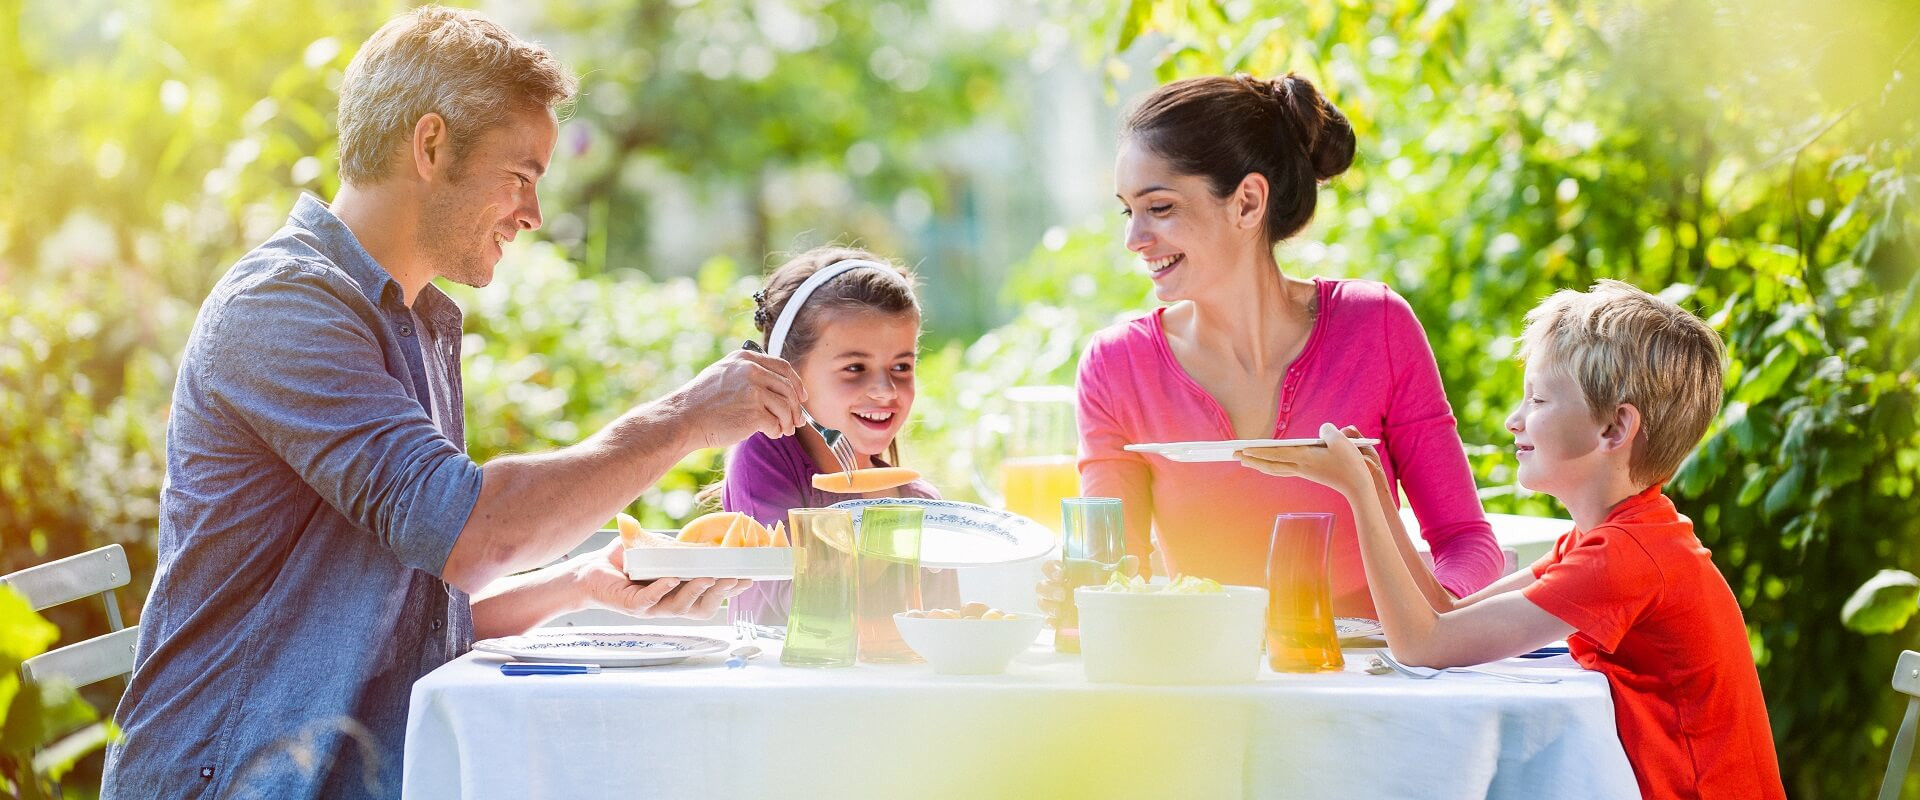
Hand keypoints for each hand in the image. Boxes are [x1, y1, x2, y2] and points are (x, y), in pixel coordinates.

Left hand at [572, 539, 750, 619]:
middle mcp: (668, 606)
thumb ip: (680, 551)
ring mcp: (650, 608)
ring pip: (680, 607)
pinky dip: (662, 590)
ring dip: (696, 592)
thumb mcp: (660, 552)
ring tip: (710, 577)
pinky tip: (673, 578)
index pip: (710, 598)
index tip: (749, 578)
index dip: (730, 591)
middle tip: (736, 578)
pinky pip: (649, 601)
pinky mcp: (630, 606)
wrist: (591, 570)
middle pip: (701, 608)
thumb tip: (708, 542)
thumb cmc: (627, 561)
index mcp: (679, 595)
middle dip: (721, 594)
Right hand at [675, 349, 806, 447]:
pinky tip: (771, 434)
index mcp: (746, 359)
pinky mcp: (755, 412)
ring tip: (784, 431)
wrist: (684, 418)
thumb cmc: (702, 401)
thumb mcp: (724, 374)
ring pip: (786, 407)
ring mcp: (754, 391)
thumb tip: (778, 385)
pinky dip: (777, 431)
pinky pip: (776, 423)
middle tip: (798, 422)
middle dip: (796, 408)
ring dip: (789, 422)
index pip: (783, 367)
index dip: (797, 383)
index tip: (802, 397)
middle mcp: (752, 371)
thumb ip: (748, 373)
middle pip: (789, 388)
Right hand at [1035, 554, 1139, 627]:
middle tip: (1062, 594)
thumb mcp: (1107, 575)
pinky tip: (1055, 624)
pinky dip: (1049, 622)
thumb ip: (1118, 568)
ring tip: (1059, 611)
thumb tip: (1134, 561)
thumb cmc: (1097, 582)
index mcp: (1065, 571)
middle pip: (1042, 586)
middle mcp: (1056, 586)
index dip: (1051, 570)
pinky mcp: (1057, 618)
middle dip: (1049, 590)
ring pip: (1041, 602)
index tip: (1061, 575)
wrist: (1098, 602)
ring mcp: (1054, 603)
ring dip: (1047, 606)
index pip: (1050, 567)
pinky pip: (1046, 620)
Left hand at [1236, 422, 1379, 498]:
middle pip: (1269, 463)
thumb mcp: (1342, 441)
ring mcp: (1303, 471)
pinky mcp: (1309, 473)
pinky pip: (1283, 469)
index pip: (1276, 453)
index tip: (1243, 449)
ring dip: (1258, 464)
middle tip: (1234, 454)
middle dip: (1251, 458)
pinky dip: (1271, 466)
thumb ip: (1328, 431)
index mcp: (1305, 458)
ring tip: (1245, 460)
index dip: (1258, 451)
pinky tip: (1268, 464)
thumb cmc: (1351, 463)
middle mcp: (1300, 466)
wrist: (1358, 487)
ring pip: (1275, 468)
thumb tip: (1323, 430)